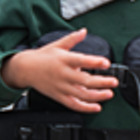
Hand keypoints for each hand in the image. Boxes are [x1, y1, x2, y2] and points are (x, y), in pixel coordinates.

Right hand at [1, 29, 117, 111]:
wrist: (25, 69)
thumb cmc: (42, 57)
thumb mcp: (57, 45)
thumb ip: (72, 39)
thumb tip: (84, 31)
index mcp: (64, 59)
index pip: (81, 60)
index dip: (94, 62)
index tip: (106, 63)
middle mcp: (63, 74)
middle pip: (84, 81)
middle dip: (101, 82)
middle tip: (114, 82)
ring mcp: (61, 87)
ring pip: (81, 95)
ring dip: (97, 96)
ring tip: (109, 94)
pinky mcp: (58, 96)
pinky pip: (73, 104)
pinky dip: (85, 108)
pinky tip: (96, 107)